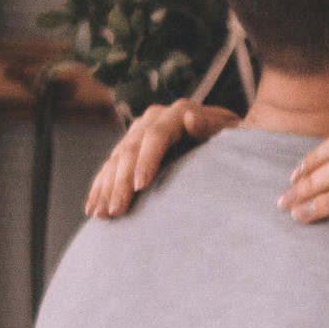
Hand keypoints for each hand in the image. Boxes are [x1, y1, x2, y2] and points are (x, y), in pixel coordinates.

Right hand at [82, 97, 237, 220]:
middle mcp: (154, 119)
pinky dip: (100, 188)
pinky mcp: (132, 148)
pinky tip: (93, 207)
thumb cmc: (236, 141)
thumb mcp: (232, 133)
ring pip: (116, 159)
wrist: (227, 140)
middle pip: (131, 149)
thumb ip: (212, 127)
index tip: (140, 186)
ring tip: (101, 214)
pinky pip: (110, 167)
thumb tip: (190, 117)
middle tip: (115, 210)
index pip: (156, 135)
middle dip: (120, 182)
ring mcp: (140, 133)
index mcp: (177, 113)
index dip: (146, 160)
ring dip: (106, 188)